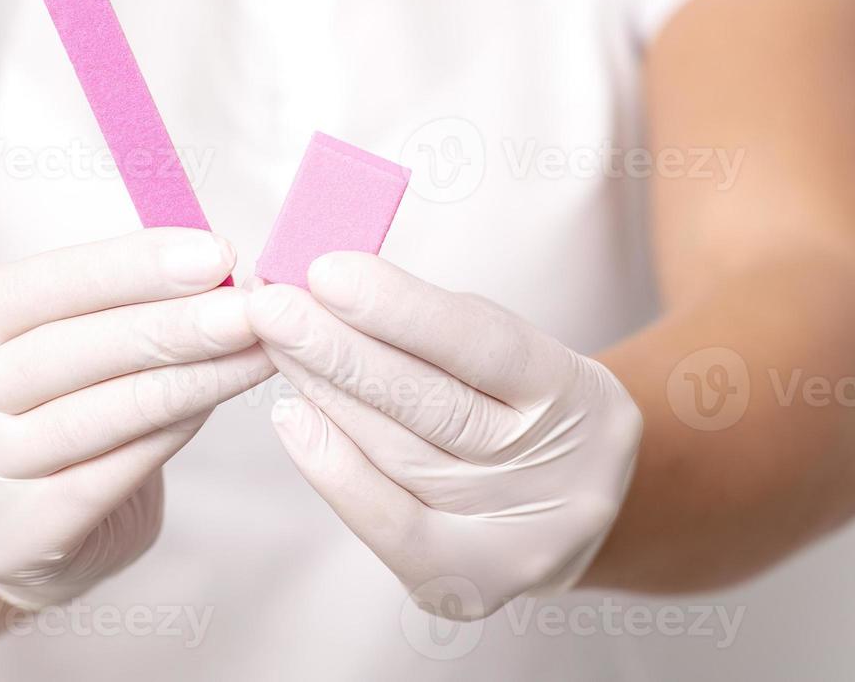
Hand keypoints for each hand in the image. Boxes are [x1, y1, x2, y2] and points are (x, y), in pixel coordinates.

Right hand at [0, 228, 271, 609]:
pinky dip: (173, 430)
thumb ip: (97, 303)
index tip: (214, 255)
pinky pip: (112, 474)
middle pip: (70, 352)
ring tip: (254, 351)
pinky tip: (215, 401)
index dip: (130, 267)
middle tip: (249, 309)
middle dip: (172, 325)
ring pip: (99, 415)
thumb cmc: (30, 407)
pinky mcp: (13, 538)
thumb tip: (207, 268)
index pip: (37, 286)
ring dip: (190, 379)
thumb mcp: (29, 339)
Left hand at [248, 252, 641, 619]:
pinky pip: (387, 521)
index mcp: (581, 401)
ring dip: (326, 394)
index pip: (485, 347)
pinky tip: (290, 417)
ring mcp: (512, 540)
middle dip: (340, 350)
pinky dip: (331, 466)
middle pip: (434, 407)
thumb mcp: (515, 358)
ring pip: (401, 456)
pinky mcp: (464, 583)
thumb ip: (441, 327)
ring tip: (274, 345)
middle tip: (272, 306)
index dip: (402, 309)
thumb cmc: (523, 411)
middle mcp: (555, 477)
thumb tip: (336, 286)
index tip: (328, 272)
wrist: (570, 513)